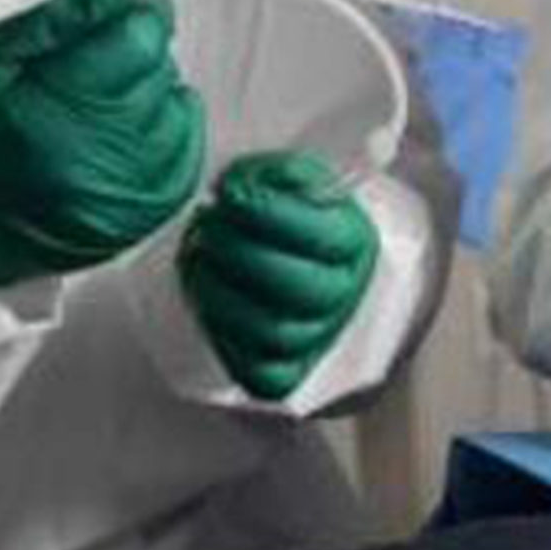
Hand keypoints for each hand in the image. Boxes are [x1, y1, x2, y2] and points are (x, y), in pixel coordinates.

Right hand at [0, 0, 204, 284]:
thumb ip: (61, 18)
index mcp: (52, 116)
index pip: (140, 39)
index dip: (130, 13)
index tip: (110, 11)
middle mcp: (96, 165)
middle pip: (160, 71)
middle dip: (131, 54)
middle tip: (79, 68)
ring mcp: (121, 201)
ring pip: (178, 111)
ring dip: (148, 94)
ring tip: (92, 104)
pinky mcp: (137, 224)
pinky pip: (184, 155)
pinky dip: (164, 132)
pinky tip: (122, 130)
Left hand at [178, 150, 378, 400]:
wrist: (314, 263)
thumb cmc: (301, 218)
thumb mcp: (301, 182)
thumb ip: (281, 175)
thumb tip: (246, 181)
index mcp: (353, 244)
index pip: (316, 235)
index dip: (265, 211)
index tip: (227, 189)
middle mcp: (340, 295)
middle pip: (291, 286)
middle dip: (236, 251)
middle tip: (207, 222)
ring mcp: (315, 338)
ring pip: (269, 331)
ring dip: (219, 292)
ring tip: (197, 255)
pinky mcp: (287, 370)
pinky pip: (259, 374)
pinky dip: (227, 342)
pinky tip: (208, 301)